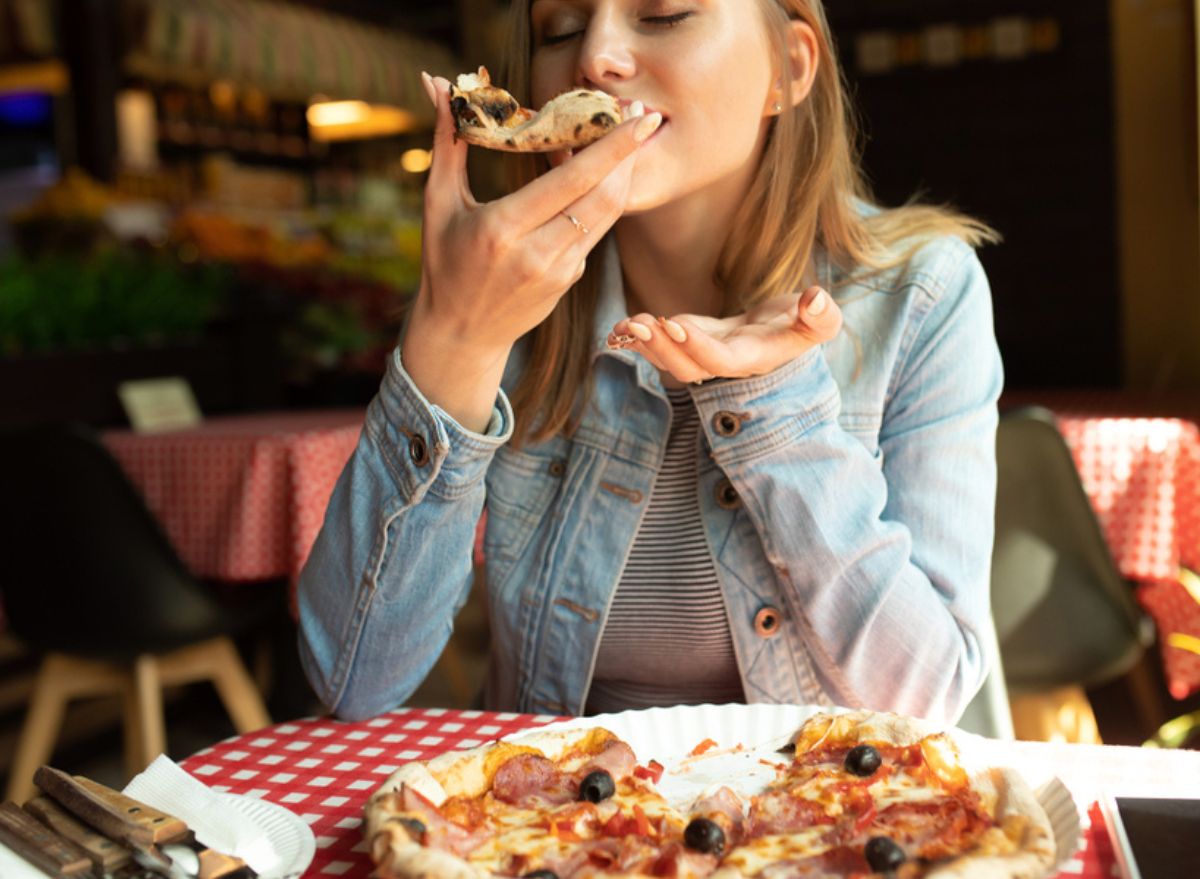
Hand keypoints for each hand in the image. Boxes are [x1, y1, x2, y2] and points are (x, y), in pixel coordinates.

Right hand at [409, 73, 661, 358]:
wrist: (462, 333)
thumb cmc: (444, 262)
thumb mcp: (438, 202)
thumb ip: (446, 139)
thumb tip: (437, 81)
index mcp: (503, 229)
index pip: (571, 181)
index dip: (611, 148)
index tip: (635, 116)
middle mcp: (538, 253)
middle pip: (603, 197)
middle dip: (629, 153)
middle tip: (643, 114)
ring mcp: (560, 270)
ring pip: (608, 214)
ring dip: (624, 173)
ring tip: (630, 135)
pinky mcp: (571, 279)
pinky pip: (595, 229)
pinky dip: (602, 196)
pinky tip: (599, 171)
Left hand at [607, 286, 842, 384]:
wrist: (787, 329)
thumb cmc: (807, 322)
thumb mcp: (822, 320)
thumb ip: (822, 315)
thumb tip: (816, 299)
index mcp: (754, 358)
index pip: (722, 361)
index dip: (698, 346)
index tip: (675, 323)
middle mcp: (725, 363)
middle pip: (689, 369)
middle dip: (662, 349)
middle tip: (638, 324)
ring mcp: (706, 354)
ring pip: (671, 362)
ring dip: (646, 345)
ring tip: (625, 325)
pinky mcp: (692, 342)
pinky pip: (664, 347)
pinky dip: (640, 339)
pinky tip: (618, 328)